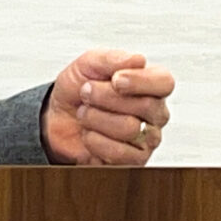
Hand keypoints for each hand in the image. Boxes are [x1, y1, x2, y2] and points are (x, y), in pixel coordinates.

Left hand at [41, 49, 173, 165]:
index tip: (114, 79)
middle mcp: (154, 113)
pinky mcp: (133, 162)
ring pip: (130, 128)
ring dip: (96, 118)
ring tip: (86, 114)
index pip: (164, 82)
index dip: (140, 81)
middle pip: (146, 105)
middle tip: (86, 93)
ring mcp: (146, 139)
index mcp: (150, 85)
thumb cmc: (78, 90)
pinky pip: (120, 154)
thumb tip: (138, 60)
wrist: (56, 119)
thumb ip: (112, 58)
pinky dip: (95, 141)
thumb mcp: (87, 64)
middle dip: (106, 97)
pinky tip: (89, 134)